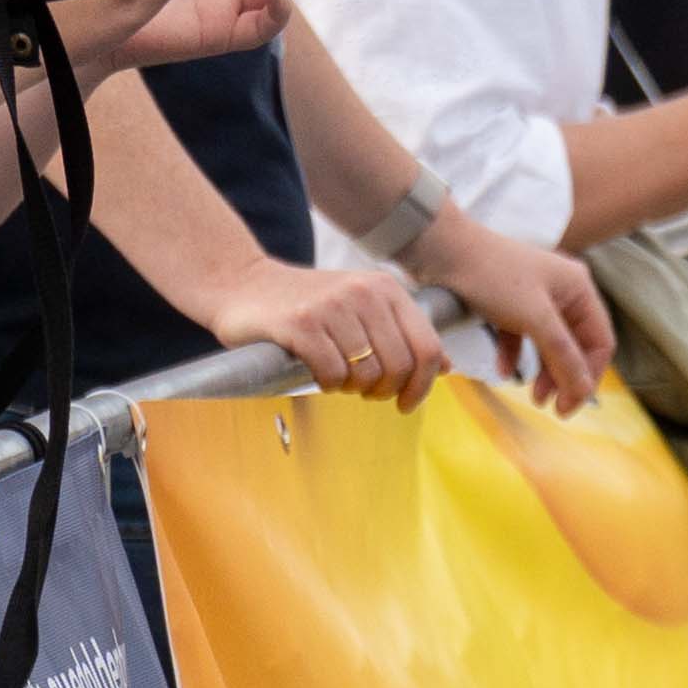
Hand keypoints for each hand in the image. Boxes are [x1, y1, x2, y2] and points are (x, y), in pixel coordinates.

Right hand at [214, 251, 441, 405]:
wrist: (241, 283)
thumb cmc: (307, 303)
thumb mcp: (362, 307)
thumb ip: (402, 332)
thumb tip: (447, 366)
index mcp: (386, 289)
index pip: (428, 348)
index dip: (423, 385)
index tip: (406, 403)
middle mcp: (363, 292)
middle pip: (400, 366)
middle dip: (384, 391)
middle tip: (363, 392)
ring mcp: (332, 306)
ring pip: (366, 374)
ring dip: (352, 387)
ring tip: (337, 376)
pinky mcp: (300, 324)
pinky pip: (332, 374)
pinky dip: (327, 383)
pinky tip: (317, 372)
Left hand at [430, 212, 611, 413]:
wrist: (443, 249)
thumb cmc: (493, 276)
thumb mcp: (535, 319)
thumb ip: (563, 356)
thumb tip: (583, 391)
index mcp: (580, 288)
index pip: (600, 342)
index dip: (589, 376)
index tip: (569, 406)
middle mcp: (563, 291)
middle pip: (575, 346)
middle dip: (565, 377)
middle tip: (551, 407)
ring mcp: (536, 297)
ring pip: (550, 344)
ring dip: (544, 371)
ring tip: (532, 396)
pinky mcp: (510, 302)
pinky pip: (522, 336)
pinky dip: (515, 355)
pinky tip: (502, 370)